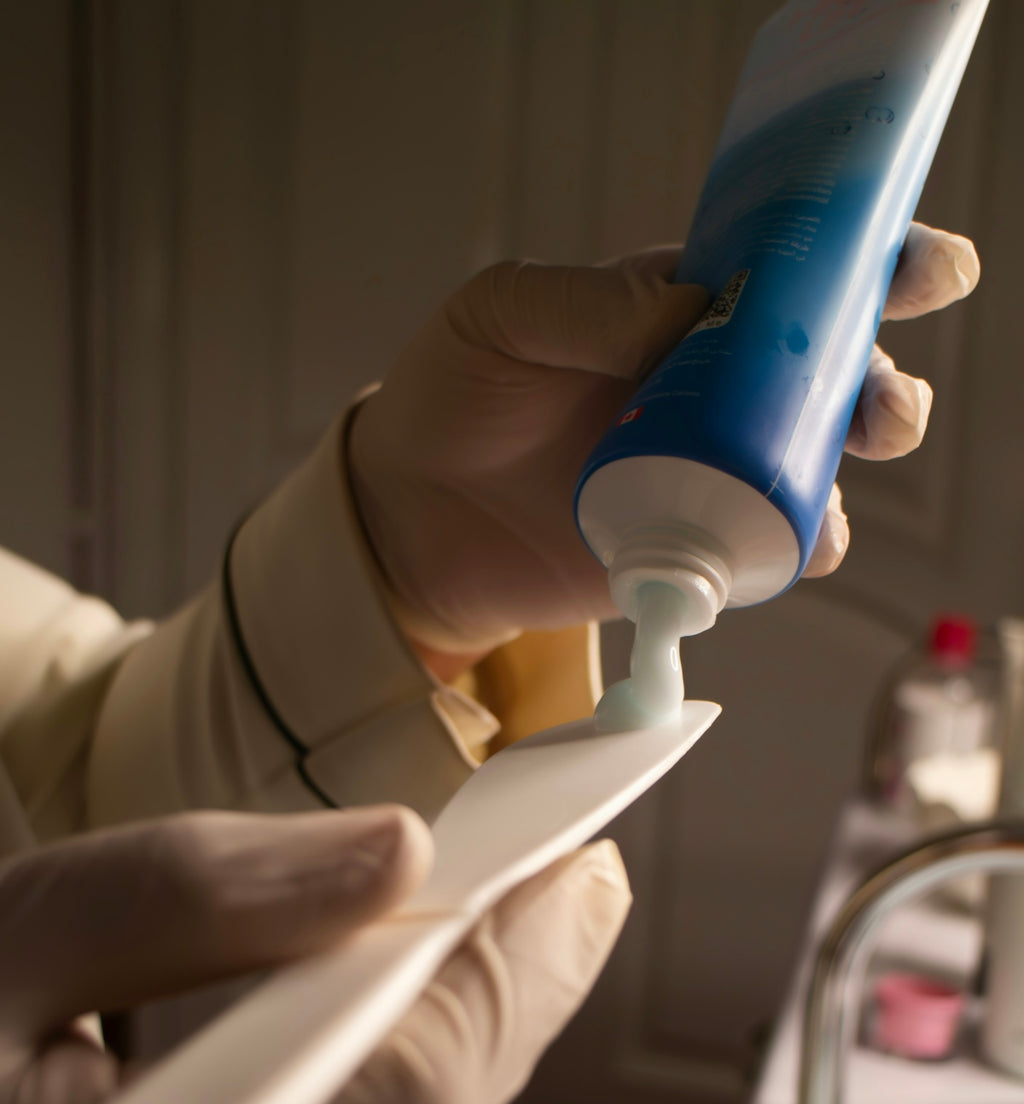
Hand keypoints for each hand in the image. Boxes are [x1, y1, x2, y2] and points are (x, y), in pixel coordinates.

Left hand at [349, 223, 979, 657]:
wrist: (402, 520)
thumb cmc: (450, 395)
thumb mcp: (503, 316)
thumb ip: (592, 302)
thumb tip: (696, 299)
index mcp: (676, 312)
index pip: (788, 280)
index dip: (867, 270)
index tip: (919, 273)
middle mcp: (707, 392)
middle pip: (827, 380)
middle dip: (879, 385)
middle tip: (883, 406)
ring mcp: (702, 474)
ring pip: (812, 468)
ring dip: (848, 469)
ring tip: (843, 469)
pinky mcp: (686, 550)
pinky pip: (764, 549)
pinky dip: (793, 547)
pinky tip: (793, 540)